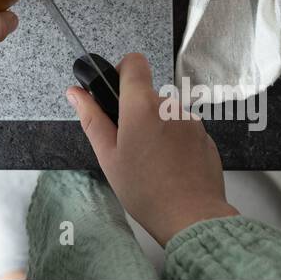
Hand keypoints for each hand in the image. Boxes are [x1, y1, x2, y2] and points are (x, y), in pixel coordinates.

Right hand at [68, 53, 238, 244]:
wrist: (192, 217)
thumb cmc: (145, 190)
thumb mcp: (108, 156)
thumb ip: (91, 119)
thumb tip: (75, 93)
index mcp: (142, 106)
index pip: (134, 62)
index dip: (122, 71)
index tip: (116, 93)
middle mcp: (170, 106)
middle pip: (147, 95)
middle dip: (136, 113)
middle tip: (129, 146)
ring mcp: (191, 121)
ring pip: (165, 115)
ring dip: (156, 129)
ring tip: (151, 162)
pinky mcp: (205, 136)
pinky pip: (183, 130)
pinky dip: (174, 142)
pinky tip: (169, 168)